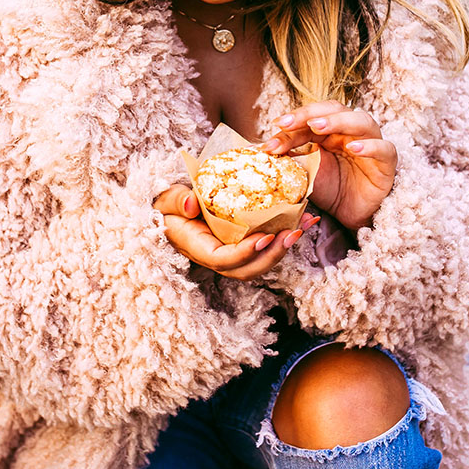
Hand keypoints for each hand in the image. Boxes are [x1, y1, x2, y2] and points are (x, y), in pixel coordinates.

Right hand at [153, 185, 319, 280]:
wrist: (171, 207)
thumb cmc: (168, 204)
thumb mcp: (165, 199)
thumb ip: (176, 200)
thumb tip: (191, 204)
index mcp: (197, 247)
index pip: (222, 259)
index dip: (245, 253)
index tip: (265, 236)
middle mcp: (216, 256)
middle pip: (247, 269)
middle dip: (273, 255)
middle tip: (292, 233)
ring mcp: (231, 252)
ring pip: (261, 260)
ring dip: (284, 247)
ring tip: (302, 225)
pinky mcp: (243, 243)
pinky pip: (266, 246)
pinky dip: (285, 236)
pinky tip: (302, 219)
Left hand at [262, 102, 395, 230]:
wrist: (352, 214)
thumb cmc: (330, 188)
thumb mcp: (305, 172)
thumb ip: (290, 158)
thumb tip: (261, 149)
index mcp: (331, 129)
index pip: (311, 117)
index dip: (292, 122)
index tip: (274, 128)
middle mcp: (351, 131)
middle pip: (334, 110)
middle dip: (309, 114)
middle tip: (288, 123)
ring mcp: (371, 143)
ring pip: (361, 121)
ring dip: (338, 121)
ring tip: (317, 126)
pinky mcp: (387, 162)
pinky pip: (384, 148)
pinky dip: (370, 146)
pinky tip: (353, 149)